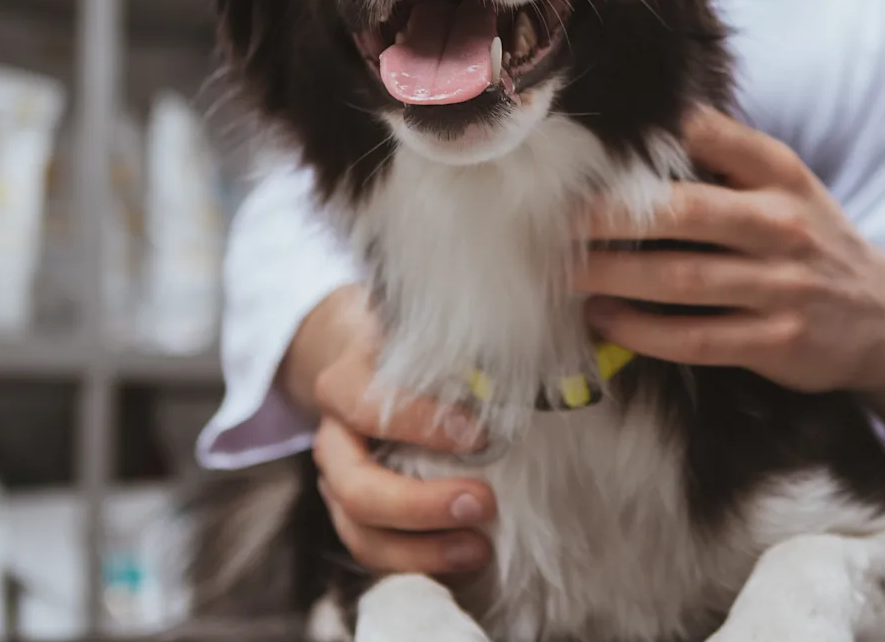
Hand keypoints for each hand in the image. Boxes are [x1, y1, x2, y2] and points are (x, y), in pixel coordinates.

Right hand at [281, 286, 498, 573]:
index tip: (480, 434)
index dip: (420, 423)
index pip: (366, 404)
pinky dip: (419, 566)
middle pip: (356, 487)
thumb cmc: (411, 346)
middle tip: (484, 502)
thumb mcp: (428, 327)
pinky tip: (466, 563)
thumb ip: (470, 333)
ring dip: (419, 552)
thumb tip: (551, 319)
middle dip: (419, 506)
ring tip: (479, 550)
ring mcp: (338, 483)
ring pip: (359, 532)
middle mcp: (334, 439)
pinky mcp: (355, 516)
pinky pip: (376, 553)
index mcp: (346, 383)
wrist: (363, 359)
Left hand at [578, 107, 884, 394]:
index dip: (644, 138)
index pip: (707, 136)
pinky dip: (641, 330)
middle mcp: (783, 224)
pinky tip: (603, 320)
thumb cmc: (814, 243)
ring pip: (680, 279)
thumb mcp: (786, 186)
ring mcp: (783, 286)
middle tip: (553, 221)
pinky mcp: (777, 341)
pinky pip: (695, 338)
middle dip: (608, 217)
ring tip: (564, 273)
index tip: (582, 147)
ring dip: (612, 276)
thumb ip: (724, 158)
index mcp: (779, 173)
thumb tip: (636, 130)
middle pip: (681, 212)